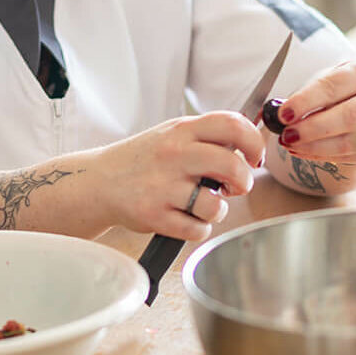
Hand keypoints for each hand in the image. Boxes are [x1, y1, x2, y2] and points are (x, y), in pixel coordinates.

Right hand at [91, 112, 266, 240]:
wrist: (100, 181)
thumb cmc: (144, 159)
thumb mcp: (173, 134)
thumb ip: (208, 136)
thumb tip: (251, 144)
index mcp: (182, 131)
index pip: (233, 125)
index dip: (254, 143)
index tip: (255, 157)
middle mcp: (174, 155)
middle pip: (232, 166)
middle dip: (244, 182)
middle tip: (235, 187)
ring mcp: (163, 187)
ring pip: (216, 206)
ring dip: (217, 210)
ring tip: (201, 204)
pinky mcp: (155, 216)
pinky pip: (197, 230)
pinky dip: (197, 228)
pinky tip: (184, 217)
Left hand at [272, 59, 355, 169]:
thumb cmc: (344, 89)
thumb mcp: (328, 81)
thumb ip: (304, 95)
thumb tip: (270, 111)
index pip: (334, 85)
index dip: (307, 101)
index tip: (284, 113)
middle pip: (347, 115)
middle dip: (312, 128)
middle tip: (287, 135)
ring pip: (350, 140)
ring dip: (315, 146)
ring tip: (290, 144)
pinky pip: (349, 156)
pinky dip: (322, 155)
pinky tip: (303, 151)